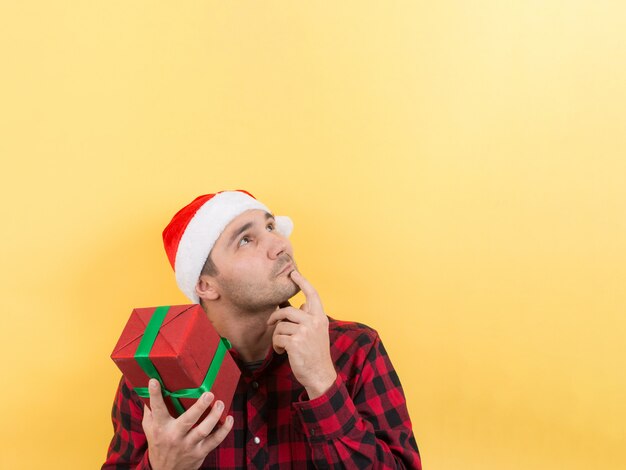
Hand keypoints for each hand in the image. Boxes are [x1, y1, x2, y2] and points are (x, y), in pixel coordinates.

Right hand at [142, 379, 233, 469]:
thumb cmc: (158, 443)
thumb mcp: (149, 428)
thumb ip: (151, 410)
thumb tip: (149, 387)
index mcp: (161, 427)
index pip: (157, 409)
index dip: (155, 395)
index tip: (155, 381)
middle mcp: (175, 436)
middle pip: (188, 420)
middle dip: (199, 407)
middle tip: (209, 394)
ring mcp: (188, 445)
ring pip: (203, 431)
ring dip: (214, 417)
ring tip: (220, 403)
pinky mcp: (200, 452)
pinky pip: (215, 441)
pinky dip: (224, 430)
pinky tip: (229, 419)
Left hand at [267, 270, 336, 398]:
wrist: (320, 375)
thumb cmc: (316, 354)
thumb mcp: (318, 333)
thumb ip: (310, 318)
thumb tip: (301, 304)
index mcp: (320, 318)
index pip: (312, 294)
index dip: (302, 282)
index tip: (293, 273)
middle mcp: (314, 322)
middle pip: (288, 310)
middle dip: (275, 316)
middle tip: (270, 322)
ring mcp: (305, 332)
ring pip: (280, 325)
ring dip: (277, 336)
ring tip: (282, 345)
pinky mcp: (295, 342)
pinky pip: (277, 338)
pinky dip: (277, 346)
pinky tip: (282, 353)